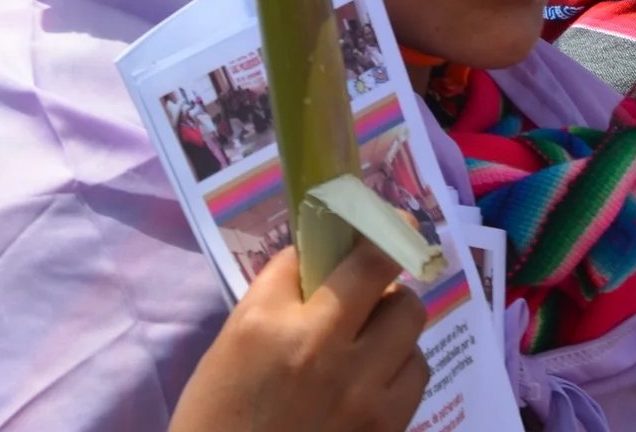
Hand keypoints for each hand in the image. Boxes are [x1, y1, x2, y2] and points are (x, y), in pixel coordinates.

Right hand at [170, 242, 430, 431]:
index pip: (342, 255)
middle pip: (392, 285)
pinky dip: (400, 367)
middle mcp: (325, 350)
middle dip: (383, 280)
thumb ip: (278, 292)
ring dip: (392, 325)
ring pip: (411, 328)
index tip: (382, 223)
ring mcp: (364, 395)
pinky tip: (373, 378)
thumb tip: (318, 256)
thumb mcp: (234, 340)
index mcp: (273, 322)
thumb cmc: (219, 412)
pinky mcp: (386, 428)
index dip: (374, 232)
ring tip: (367, 340)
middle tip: (364, 292)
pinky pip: (416, 375)